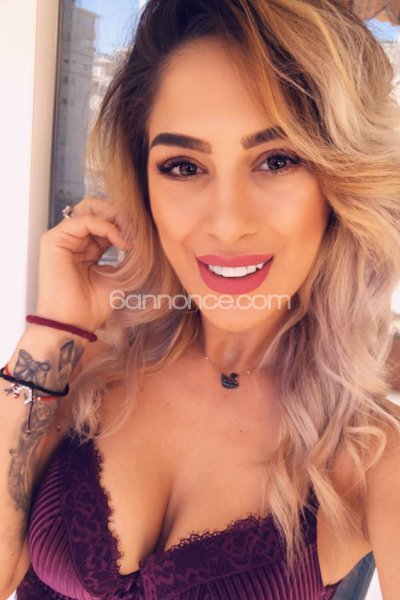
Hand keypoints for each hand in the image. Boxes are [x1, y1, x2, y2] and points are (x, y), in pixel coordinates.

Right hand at [34, 197, 131, 330]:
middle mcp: (73, 239)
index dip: (126, 223)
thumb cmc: (91, 306)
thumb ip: (125, 254)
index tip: (144, 237)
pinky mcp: (54, 240)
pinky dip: (107, 227)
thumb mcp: (117, 275)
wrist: (74, 323)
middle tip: (138, 230)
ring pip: (91, 208)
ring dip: (116, 218)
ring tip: (131, 237)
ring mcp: (62, 238)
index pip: (106, 220)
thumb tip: (141, 236)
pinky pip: (85, 219)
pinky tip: (121, 242)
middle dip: (120, 214)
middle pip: (97, 208)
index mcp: (87, 248)